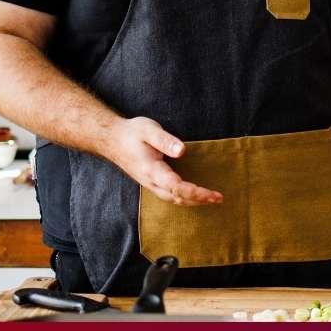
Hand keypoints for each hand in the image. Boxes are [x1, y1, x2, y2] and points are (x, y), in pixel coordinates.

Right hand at [105, 117, 222, 205]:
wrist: (112, 139)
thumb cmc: (132, 133)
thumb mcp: (148, 129)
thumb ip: (165, 140)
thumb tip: (182, 151)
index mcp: (151, 169)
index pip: (176, 187)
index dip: (195, 192)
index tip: (212, 194)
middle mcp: (150, 181)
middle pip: (177, 198)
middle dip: (199, 200)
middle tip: (218, 198)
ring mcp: (149, 184)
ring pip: (172, 199)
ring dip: (192, 201)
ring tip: (211, 199)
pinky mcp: (150, 182)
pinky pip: (168, 196)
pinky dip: (183, 199)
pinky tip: (193, 197)